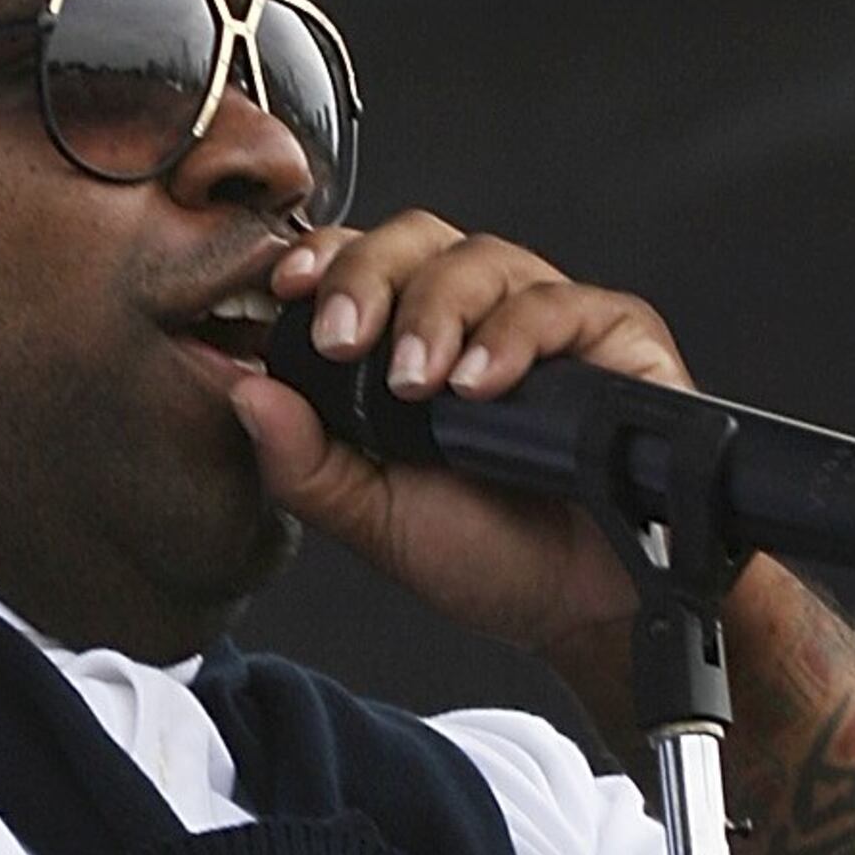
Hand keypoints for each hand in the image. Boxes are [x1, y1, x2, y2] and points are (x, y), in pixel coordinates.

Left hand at [223, 207, 723, 697]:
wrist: (583, 614)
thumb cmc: (490, 557)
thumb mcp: (375, 517)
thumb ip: (304, 459)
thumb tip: (238, 387)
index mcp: (412, 341)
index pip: (362, 260)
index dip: (324, 258)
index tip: (288, 289)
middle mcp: (479, 315)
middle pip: (416, 239)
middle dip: (368, 278)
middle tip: (342, 342)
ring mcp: (548, 319)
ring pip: (482, 259)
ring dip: (435, 312)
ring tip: (418, 383)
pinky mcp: (617, 336)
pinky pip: (561, 302)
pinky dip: (513, 334)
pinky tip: (483, 384)